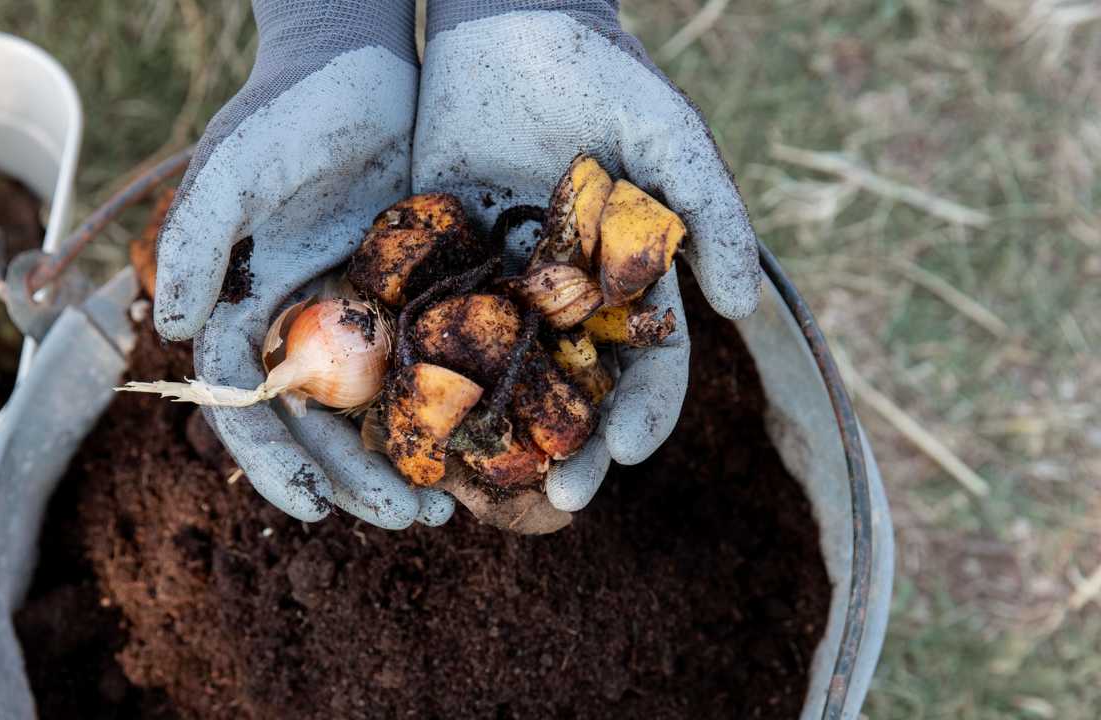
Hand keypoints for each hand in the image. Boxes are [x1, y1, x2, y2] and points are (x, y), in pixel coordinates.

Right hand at [154, 0, 454, 528]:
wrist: (362, 60)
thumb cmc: (289, 109)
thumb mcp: (238, 166)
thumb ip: (199, 240)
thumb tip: (174, 329)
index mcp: (246, 310)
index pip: (247, 405)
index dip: (273, 462)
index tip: (312, 509)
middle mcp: (300, 325)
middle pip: (320, 425)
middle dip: (355, 479)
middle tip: (414, 520)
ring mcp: (359, 315)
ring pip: (377, 410)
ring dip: (407, 460)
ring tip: (451, 507)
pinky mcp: (414, 296)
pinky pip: (429, 367)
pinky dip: (448, 408)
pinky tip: (483, 443)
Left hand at [415, 0, 761, 509]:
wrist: (509, 23)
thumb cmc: (604, 76)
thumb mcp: (669, 137)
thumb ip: (710, 215)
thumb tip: (740, 307)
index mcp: (625, 286)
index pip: (648, 368)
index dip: (644, 414)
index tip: (628, 453)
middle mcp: (564, 301)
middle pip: (573, 395)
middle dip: (573, 448)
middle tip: (559, 496)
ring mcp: (499, 288)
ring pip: (500, 378)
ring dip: (498, 434)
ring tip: (484, 480)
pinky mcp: (437, 264)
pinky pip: (432, 329)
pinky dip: (427, 376)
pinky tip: (414, 418)